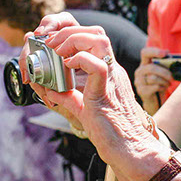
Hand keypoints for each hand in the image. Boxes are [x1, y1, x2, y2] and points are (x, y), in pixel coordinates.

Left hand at [18, 13, 160, 169]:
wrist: (130, 150)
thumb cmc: (111, 133)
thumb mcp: (84, 110)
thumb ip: (69, 98)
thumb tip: (50, 90)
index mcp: (108, 73)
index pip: (94, 38)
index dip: (72, 33)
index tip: (52, 44)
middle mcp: (112, 70)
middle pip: (97, 32)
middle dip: (69, 31)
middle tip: (50, 44)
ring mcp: (111, 79)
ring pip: (99, 40)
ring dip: (73, 39)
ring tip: (57, 51)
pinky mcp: (107, 92)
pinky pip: (97, 66)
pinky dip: (79, 60)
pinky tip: (67, 67)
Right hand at [134, 46, 172, 113]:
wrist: (155, 100)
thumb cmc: (160, 83)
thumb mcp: (163, 72)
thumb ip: (165, 64)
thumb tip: (171, 57)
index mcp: (145, 63)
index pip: (145, 52)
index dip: (154, 51)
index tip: (165, 53)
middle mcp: (139, 71)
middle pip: (151, 68)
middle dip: (165, 72)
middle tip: (172, 77)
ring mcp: (139, 81)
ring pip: (153, 78)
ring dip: (164, 81)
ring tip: (168, 84)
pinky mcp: (141, 91)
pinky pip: (155, 87)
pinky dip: (162, 88)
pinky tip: (162, 89)